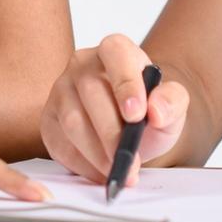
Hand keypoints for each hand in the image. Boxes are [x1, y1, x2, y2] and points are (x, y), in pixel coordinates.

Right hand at [39, 34, 189, 185]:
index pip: (115, 53)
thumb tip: (157, 110)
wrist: (132, 128)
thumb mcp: (172, 105)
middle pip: (91, 93)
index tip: (137, 115)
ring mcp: (61, 90)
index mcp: (114, 50)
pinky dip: (83, 165)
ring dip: (98, 154)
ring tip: (121, 171)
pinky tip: (103, 172)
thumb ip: (173, 101)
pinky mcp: (49, 120)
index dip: (125, 83)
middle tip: (131, 161)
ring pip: (72, 122)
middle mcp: (82, 64)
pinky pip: (60, 144)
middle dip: (112, 133)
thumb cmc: (149, 110)